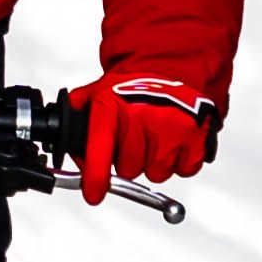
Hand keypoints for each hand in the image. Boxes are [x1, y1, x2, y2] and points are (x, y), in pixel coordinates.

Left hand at [79, 75, 220, 202]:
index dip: (95, 177)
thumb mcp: (100, 90)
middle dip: (129, 161)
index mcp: (112, 105)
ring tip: (156, 137)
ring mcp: (170, 127)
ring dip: (155, 163)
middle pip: (128, 169)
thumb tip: (67, 137)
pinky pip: (183, 170)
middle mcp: (140, 116)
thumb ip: (79, 111)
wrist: (173, 68)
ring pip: (155, 173)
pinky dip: (180, 161)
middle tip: (135, 140)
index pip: (99, 148)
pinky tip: (175, 140)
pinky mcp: (195, 136)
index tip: (94, 194)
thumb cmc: (136, 85)